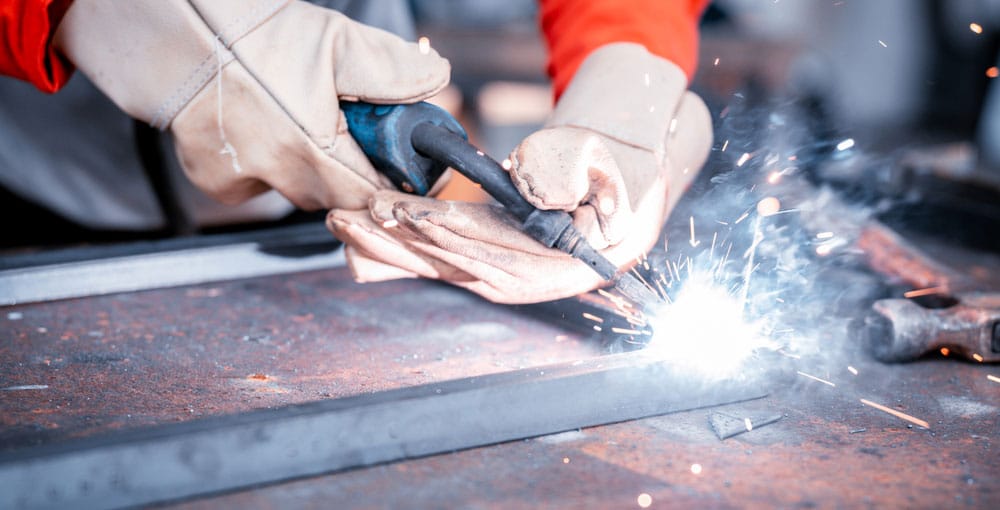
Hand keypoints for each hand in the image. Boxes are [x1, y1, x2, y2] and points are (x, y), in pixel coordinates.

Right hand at [54, 0, 449, 210]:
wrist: (175, 29)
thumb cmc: (253, 34)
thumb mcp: (335, 42)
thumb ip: (391, 68)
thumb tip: (436, 78)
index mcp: (311, 149)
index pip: (371, 197)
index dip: (390, 184)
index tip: (398, 169)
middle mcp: (275, 174)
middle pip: (335, 196)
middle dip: (350, 171)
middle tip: (348, 133)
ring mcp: (240, 181)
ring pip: (296, 191)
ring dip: (308, 167)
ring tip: (299, 120)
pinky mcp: (213, 179)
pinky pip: (255, 186)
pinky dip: (265, 166)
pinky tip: (258, 129)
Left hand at [329, 42, 712, 303]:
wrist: (612, 224)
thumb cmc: (605, 190)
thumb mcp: (604, 172)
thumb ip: (576, 175)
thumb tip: (537, 190)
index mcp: (547, 260)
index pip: (489, 244)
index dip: (446, 230)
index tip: (406, 214)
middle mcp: (513, 279)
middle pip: (447, 259)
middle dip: (397, 238)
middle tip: (354, 214)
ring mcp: (490, 280)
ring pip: (431, 266)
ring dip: (384, 246)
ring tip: (343, 222)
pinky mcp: (473, 273)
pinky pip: (429, 266)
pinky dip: (392, 253)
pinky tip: (357, 238)